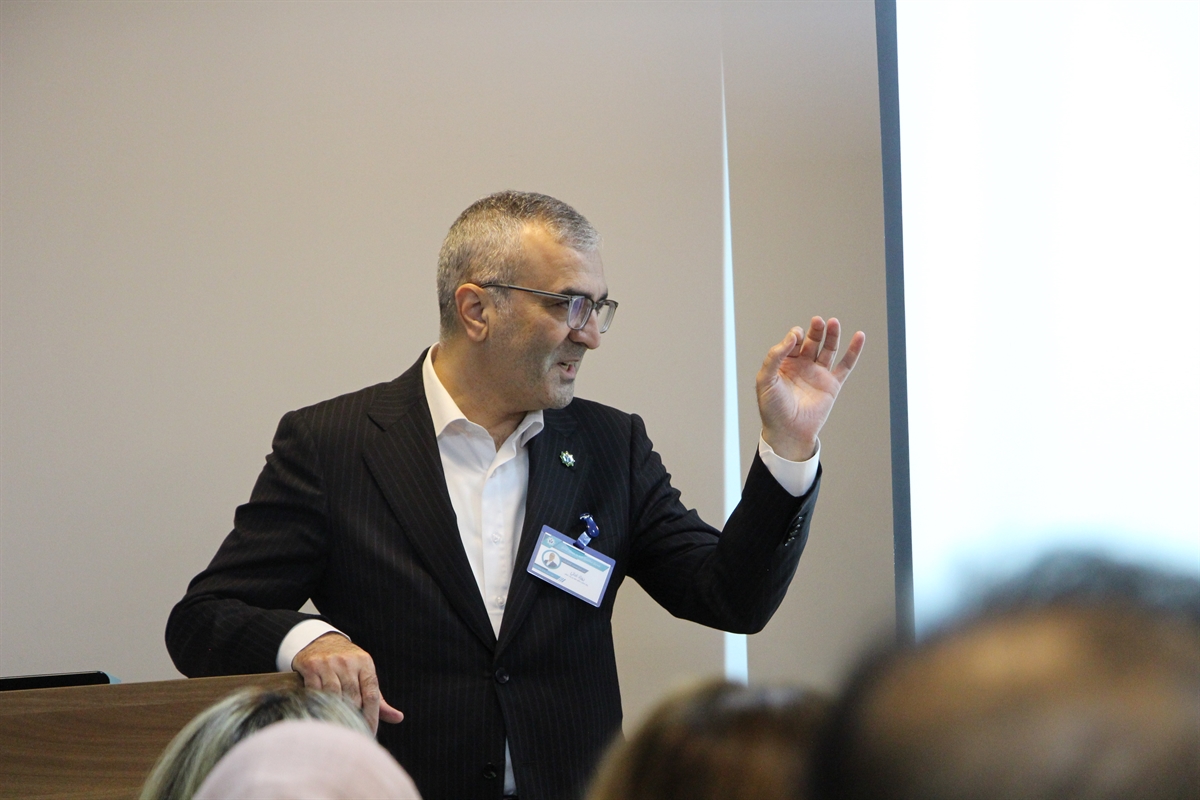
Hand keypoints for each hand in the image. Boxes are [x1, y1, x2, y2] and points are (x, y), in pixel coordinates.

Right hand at [291, 632, 403, 732]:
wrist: (320, 640)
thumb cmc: (347, 664)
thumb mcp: (364, 675)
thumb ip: (378, 699)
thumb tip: (399, 719)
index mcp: (365, 664)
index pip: (372, 695)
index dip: (372, 717)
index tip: (369, 733)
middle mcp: (348, 662)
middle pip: (353, 697)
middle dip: (353, 718)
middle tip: (350, 733)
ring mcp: (329, 663)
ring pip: (334, 695)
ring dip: (334, 712)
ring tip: (335, 727)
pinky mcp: (311, 666)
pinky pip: (314, 690)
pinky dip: (316, 704)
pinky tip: (318, 714)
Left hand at [757, 317, 864, 460]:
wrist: (788, 431)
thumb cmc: (772, 409)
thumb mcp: (765, 380)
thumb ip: (774, 357)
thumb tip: (791, 337)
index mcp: (785, 364)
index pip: (792, 342)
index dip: (794, 336)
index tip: (795, 336)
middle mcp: (802, 366)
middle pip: (812, 341)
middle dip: (815, 330)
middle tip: (817, 321)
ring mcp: (818, 374)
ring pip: (828, 349)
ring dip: (831, 335)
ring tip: (833, 322)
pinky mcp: (832, 384)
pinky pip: (845, 365)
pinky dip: (853, 351)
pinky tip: (859, 336)